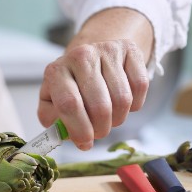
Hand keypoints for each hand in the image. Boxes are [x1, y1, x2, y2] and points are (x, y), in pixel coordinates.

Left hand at [38, 8, 152, 149]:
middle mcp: (81, 55)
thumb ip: (53, 121)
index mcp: (57, 71)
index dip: (80, 130)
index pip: (70, 105)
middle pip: (100, 106)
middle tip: (98, 132)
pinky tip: (123, 102)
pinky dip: (135, 103)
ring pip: (122, 99)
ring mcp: (107, 50)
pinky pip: (140, 86)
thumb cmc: (70, 87)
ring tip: (109, 117)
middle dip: (101, 129)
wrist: (90, 58)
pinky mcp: (129, 49)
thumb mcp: (52, 102)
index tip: (85, 142)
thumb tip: (68, 134)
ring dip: (118, 118)